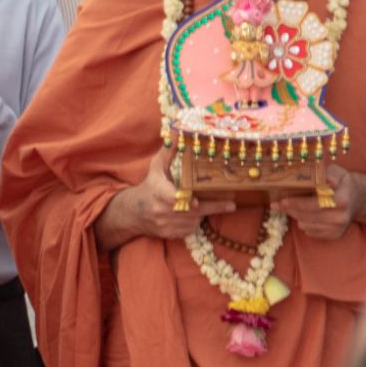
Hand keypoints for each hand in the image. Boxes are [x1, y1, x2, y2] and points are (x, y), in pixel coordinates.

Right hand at [94, 146, 238, 248]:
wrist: (134, 213)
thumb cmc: (150, 186)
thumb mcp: (156, 168)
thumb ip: (169, 152)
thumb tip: (177, 132)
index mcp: (158, 192)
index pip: (173, 199)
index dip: (187, 202)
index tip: (198, 202)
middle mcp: (161, 210)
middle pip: (191, 212)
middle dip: (213, 207)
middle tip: (231, 204)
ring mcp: (165, 225)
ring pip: (192, 222)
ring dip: (203, 215)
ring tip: (215, 206)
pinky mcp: (169, 234)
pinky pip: (188, 230)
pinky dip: (194, 223)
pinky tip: (194, 215)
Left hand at [275, 165, 360, 239]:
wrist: (358, 198)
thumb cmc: (343, 183)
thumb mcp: (337, 172)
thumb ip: (325, 173)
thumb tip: (312, 175)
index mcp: (342, 200)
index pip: (314, 204)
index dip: (296, 202)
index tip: (282, 201)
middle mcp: (341, 216)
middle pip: (307, 217)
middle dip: (290, 209)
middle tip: (277, 204)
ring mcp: (338, 228)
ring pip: (306, 225)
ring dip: (297, 216)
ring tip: (294, 207)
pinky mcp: (335, 235)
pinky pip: (310, 232)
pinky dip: (305, 223)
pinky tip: (306, 215)